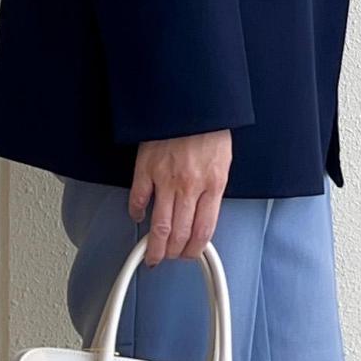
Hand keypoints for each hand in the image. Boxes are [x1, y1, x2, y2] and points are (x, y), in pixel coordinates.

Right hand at [129, 130, 231, 264]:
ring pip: (159, 225)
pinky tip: (139, 217)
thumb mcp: (223, 163)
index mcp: (213, 184)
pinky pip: (139, 198)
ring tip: (151, 253)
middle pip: (180, 234)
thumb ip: (213, 190)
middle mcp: (189, 185)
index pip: (204, 231)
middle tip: (168, 258)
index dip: (195, 250)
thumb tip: (204, 216)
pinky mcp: (146, 168)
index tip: (190, 255)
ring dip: (155, 245)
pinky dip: (137, 212)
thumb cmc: (209, 129)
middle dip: (173, 253)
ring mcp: (166, 178)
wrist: (192, 102)